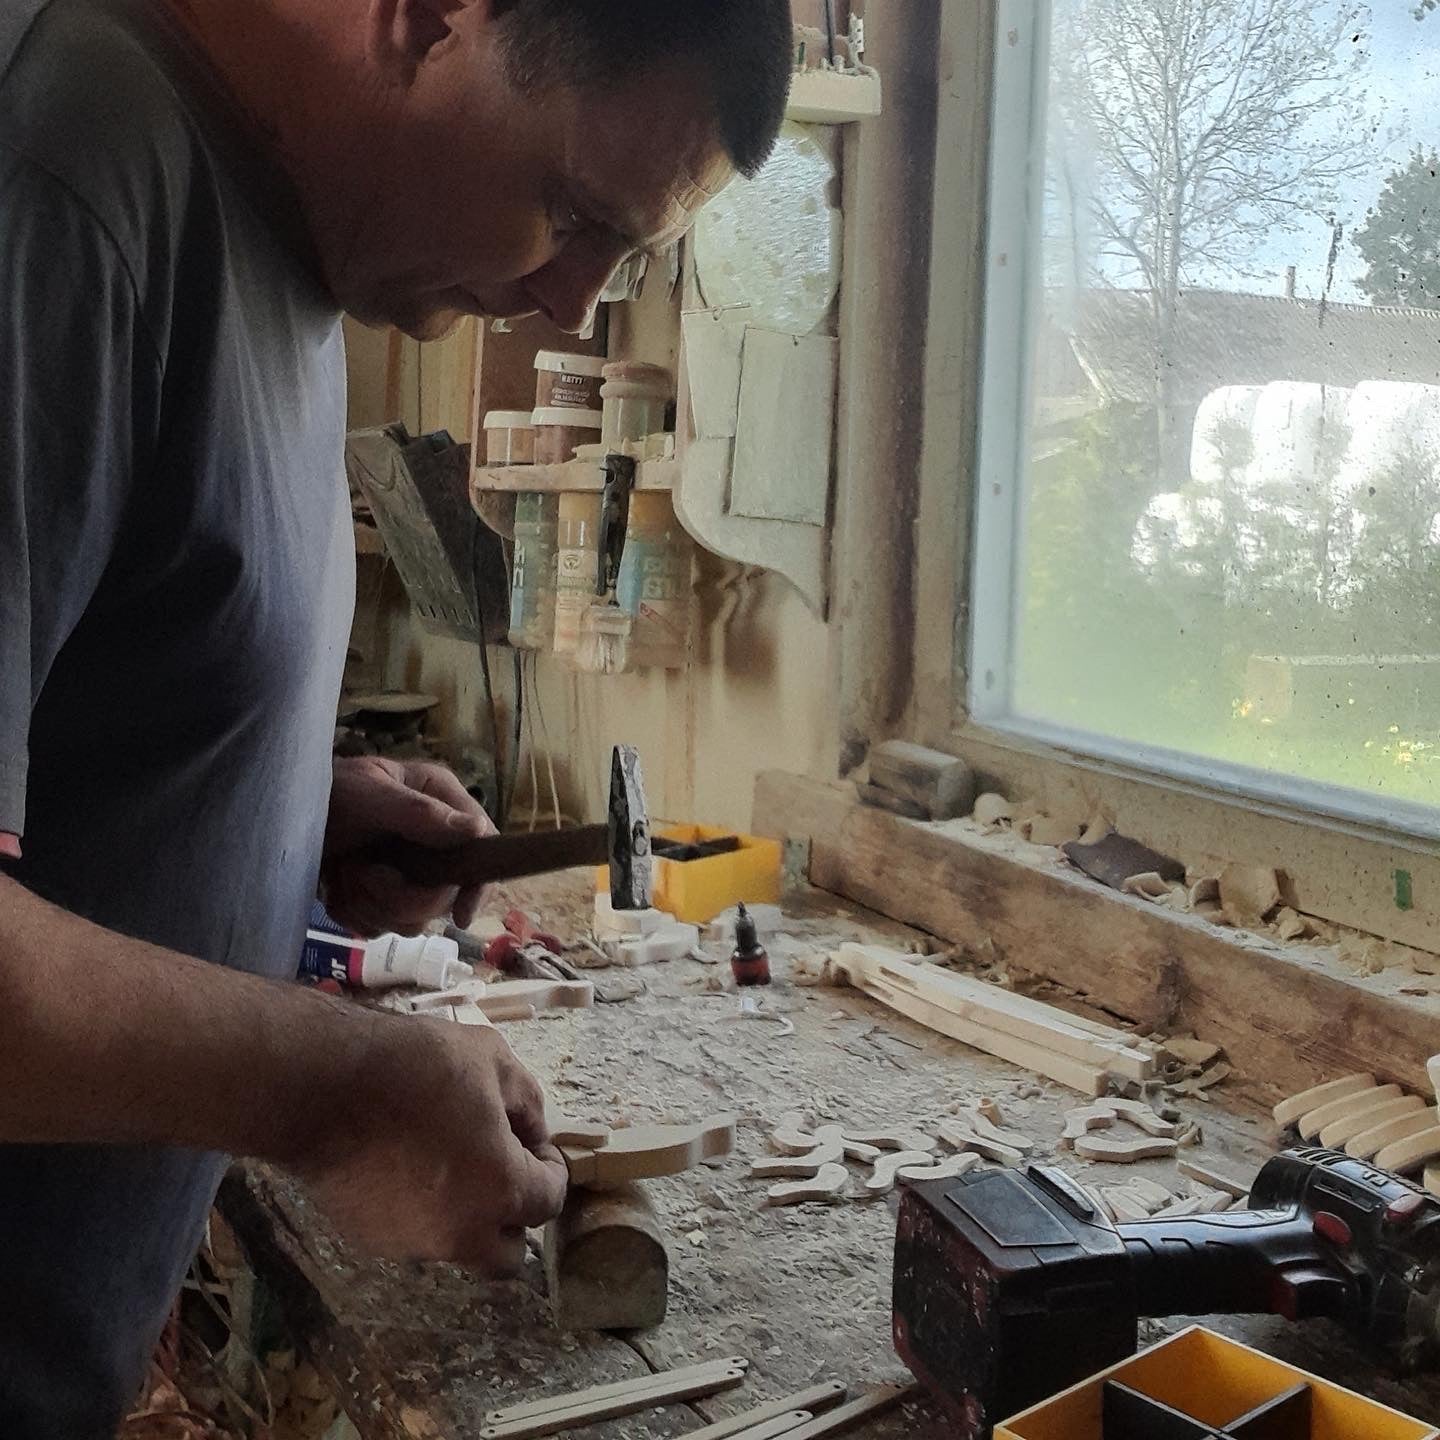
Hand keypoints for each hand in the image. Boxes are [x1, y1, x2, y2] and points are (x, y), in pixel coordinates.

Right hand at [294, 1019, 567, 1273]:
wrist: (321, 1086)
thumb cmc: (415, 1066)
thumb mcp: (491, 1060)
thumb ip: (527, 1102)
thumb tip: (530, 1132)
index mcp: (500, 1190)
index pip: (548, 1201)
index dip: (549, 1167)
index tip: (532, 1141)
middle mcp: (460, 1233)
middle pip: (505, 1255)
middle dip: (512, 1219)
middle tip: (499, 1171)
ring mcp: (409, 1243)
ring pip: (456, 1247)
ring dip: (464, 1216)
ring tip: (445, 1159)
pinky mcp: (367, 1239)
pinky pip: (412, 1235)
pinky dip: (419, 1211)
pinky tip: (402, 1164)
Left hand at [322, 756, 494, 935]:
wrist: (276, 810)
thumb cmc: (324, 790)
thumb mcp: (368, 792)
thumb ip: (419, 813)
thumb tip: (475, 831)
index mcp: (441, 803)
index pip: (482, 848)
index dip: (477, 886)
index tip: (460, 916)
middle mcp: (432, 840)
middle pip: (444, 896)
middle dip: (399, 894)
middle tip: (363, 871)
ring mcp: (407, 872)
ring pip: (411, 919)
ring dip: (370, 903)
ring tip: (344, 872)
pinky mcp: (380, 897)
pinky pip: (380, 928)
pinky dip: (353, 912)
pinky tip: (336, 886)